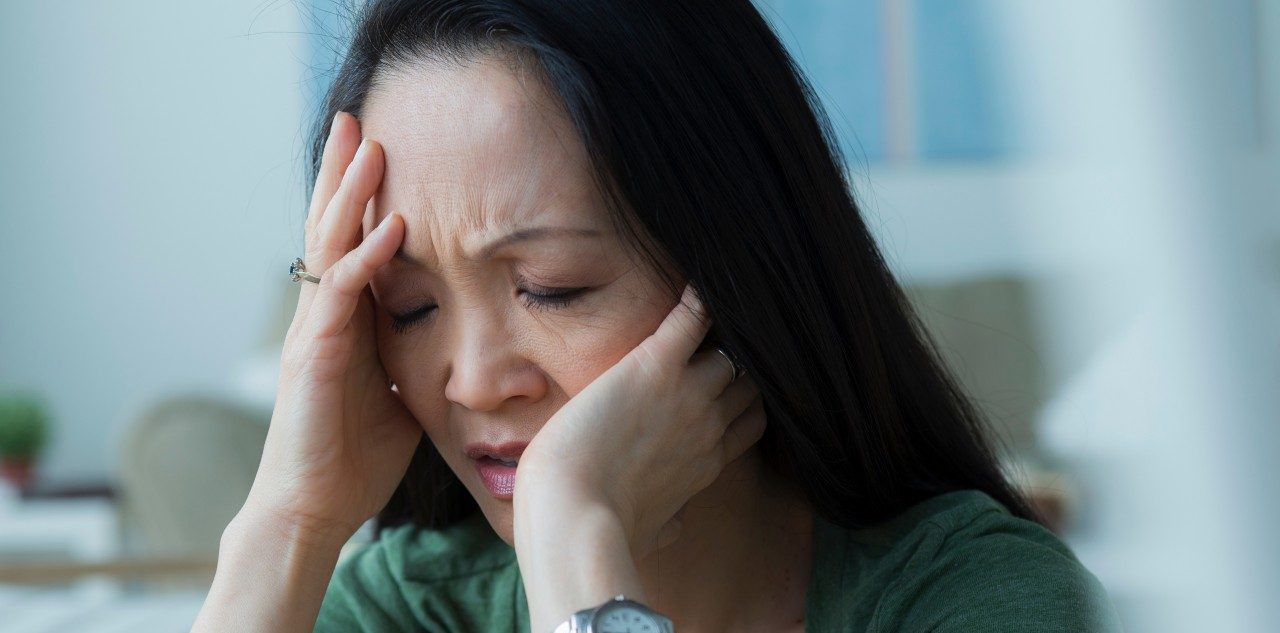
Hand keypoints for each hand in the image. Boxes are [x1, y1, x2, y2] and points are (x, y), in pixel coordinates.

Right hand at [239, 111, 420, 542]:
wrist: (314, 508)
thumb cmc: (355, 458)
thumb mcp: (402, 396)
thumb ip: (419, 360)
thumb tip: (461, 347)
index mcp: (345, 322)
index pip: (351, 243)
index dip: (361, 198)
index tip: (380, 151)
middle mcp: (323, 316)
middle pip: (330, 228)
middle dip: (343, 173)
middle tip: (355, 117)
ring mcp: (313, 330)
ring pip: (328, 245)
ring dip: (349, 193)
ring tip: (368, 144)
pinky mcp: (313, 354)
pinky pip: (339, 292)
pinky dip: (364, 256)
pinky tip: (389, 225)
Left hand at [514, 284, 765, 558]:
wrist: (574, 510)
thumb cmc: (602, 526)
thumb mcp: (649, 532)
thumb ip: (668, 523)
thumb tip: (674, 529)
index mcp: (706, 463)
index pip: (750, 421)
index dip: (744, 400)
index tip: (733, 385)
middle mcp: (708, 425)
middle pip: (747, 381)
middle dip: (741, 361)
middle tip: (725, 333)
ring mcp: (689, 393)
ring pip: (729, 348)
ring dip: (723, 328)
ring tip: (718, 299)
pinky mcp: (654, 365)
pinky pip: (693, 316)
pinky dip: (698, 295)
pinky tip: (697, 273)